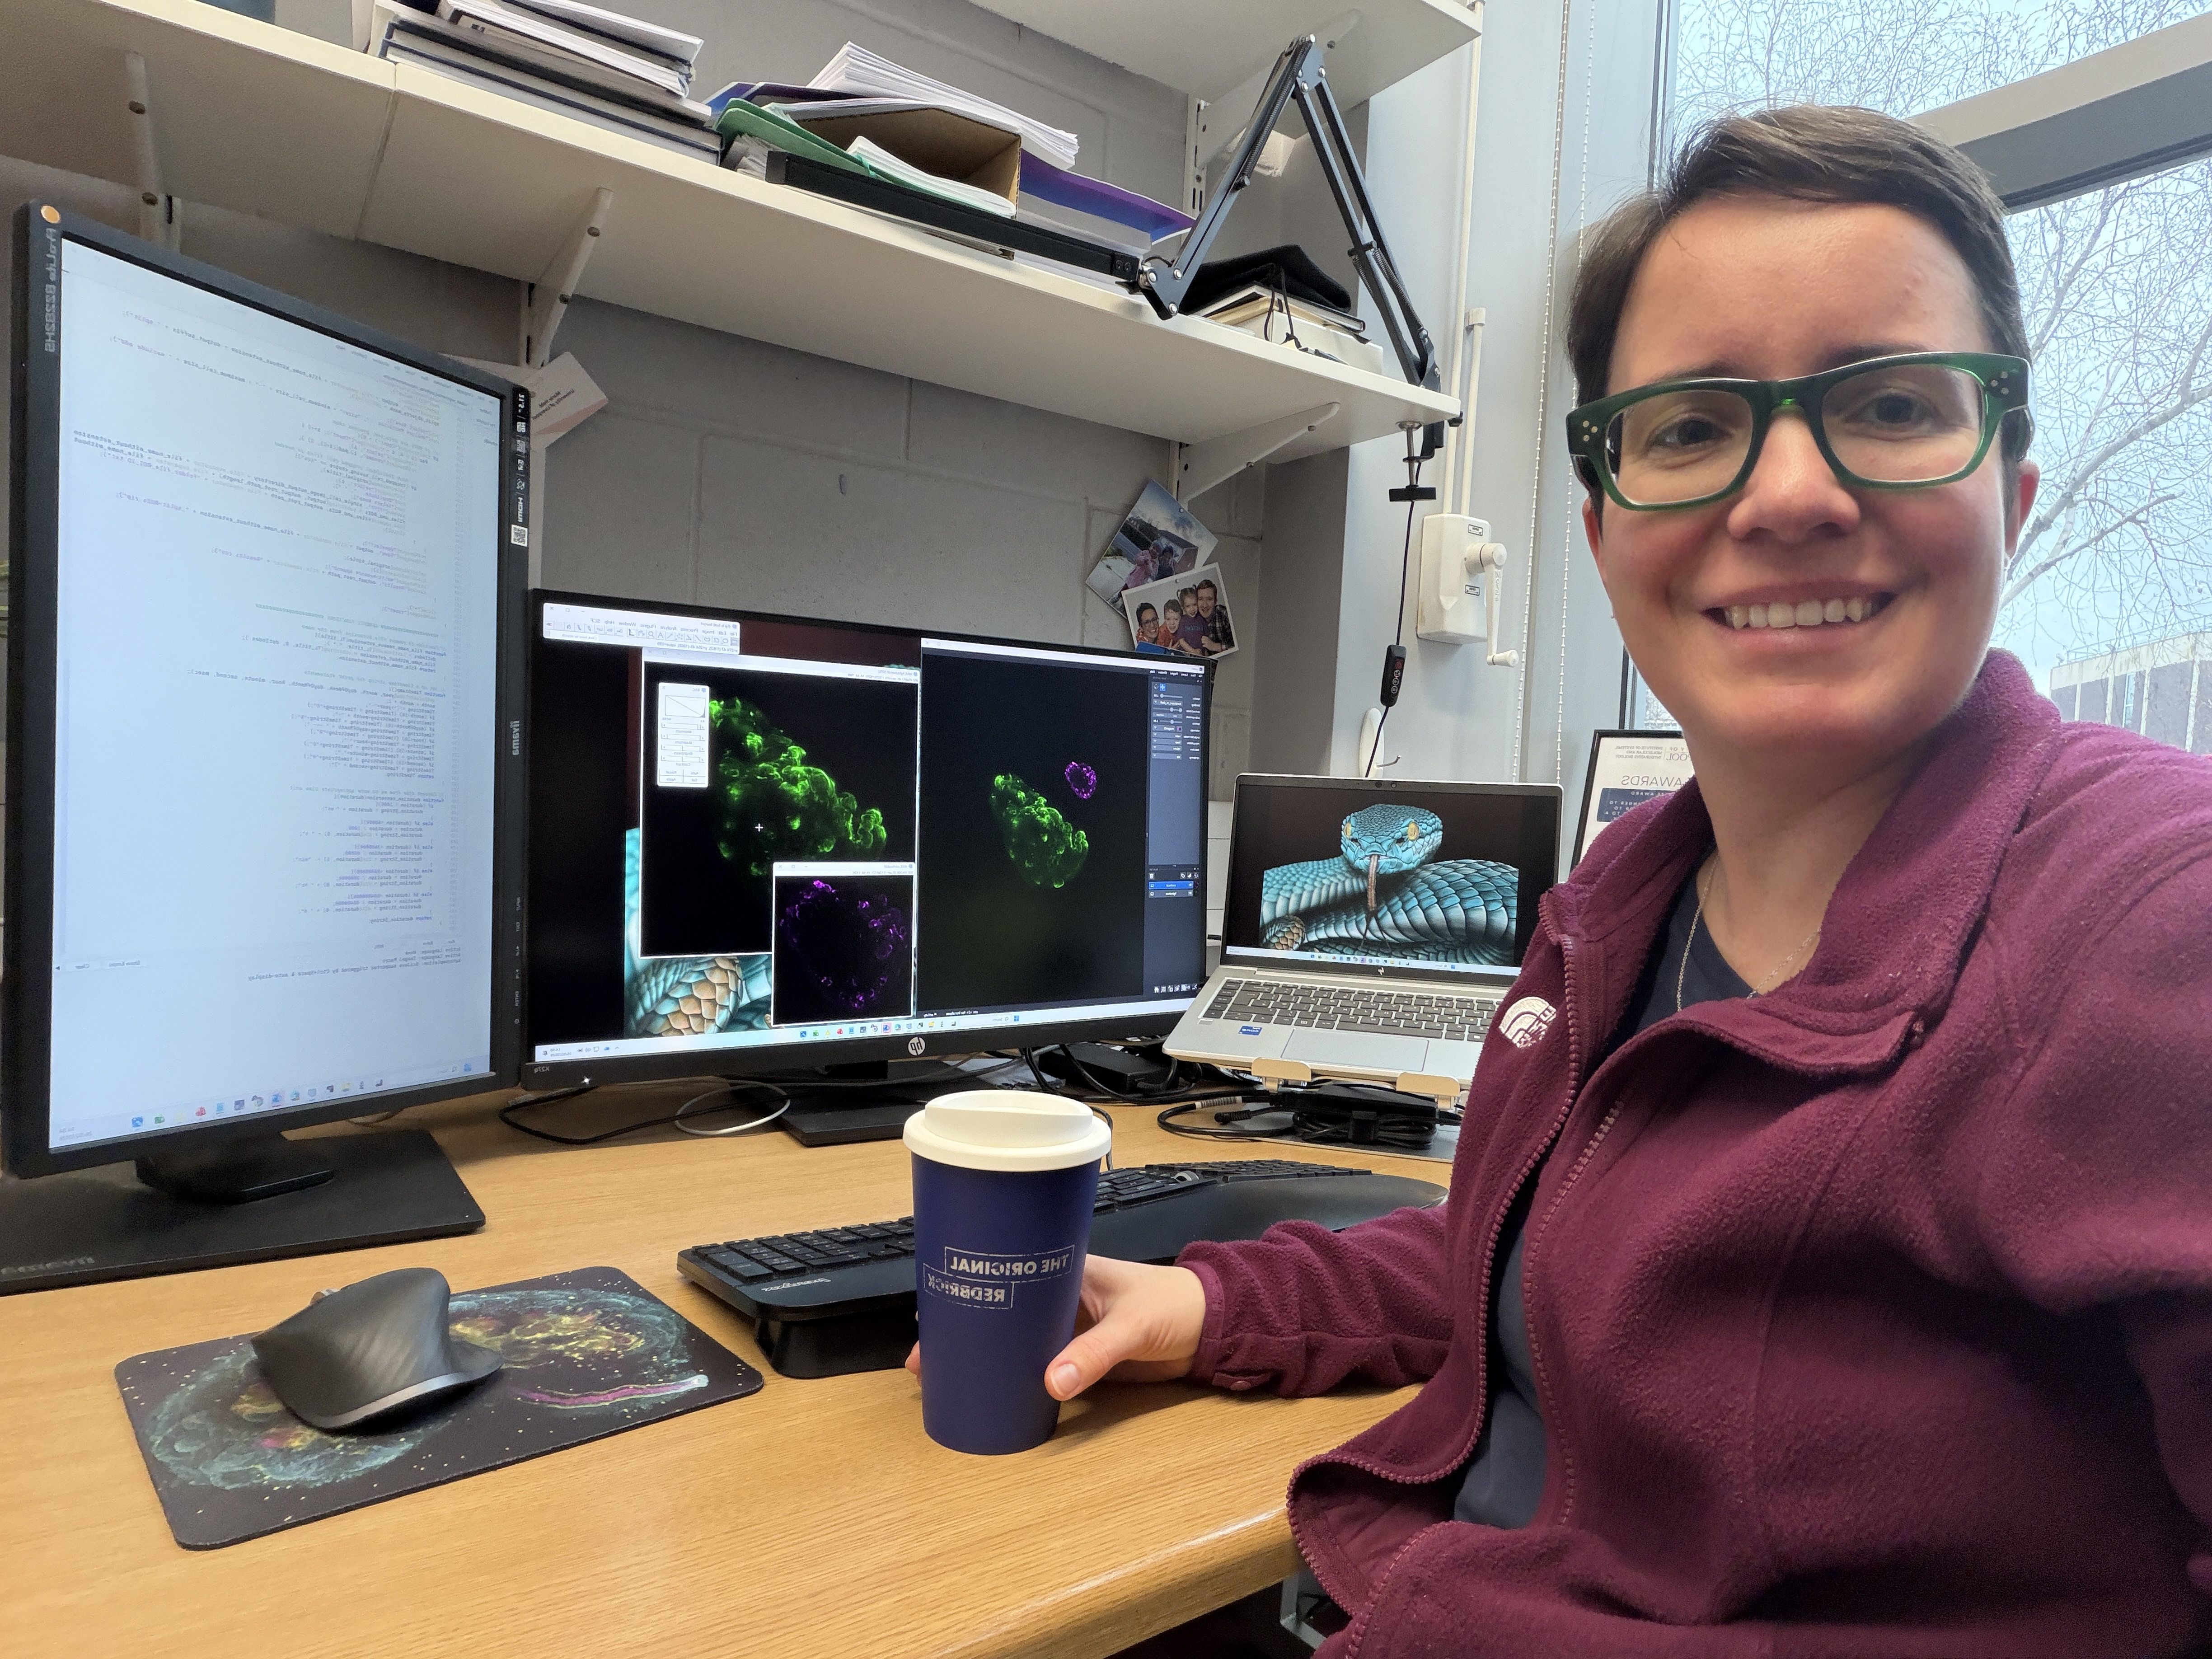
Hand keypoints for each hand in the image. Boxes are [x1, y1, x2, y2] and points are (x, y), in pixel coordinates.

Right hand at [902, 1255, 1207, 1400]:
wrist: (1211, 1327)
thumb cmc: (1175, 1303)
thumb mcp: (1134, 1324)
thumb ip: (1096, 1353)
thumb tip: (1051, 1384)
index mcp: (1064, 1270)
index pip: (1006, 1271)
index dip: (969, 1288)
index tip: (935, 1313)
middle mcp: (1058, 1297)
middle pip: (1001, 1311)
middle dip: (964, 1330)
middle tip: (925, 1357)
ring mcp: (1066, 1329)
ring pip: (1014, 1342)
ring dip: (985, 1358)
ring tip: (945, 1378)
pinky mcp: (1079, 1358)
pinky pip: (1037, 1369)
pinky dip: (1014, 1380)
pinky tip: (992, 1395)